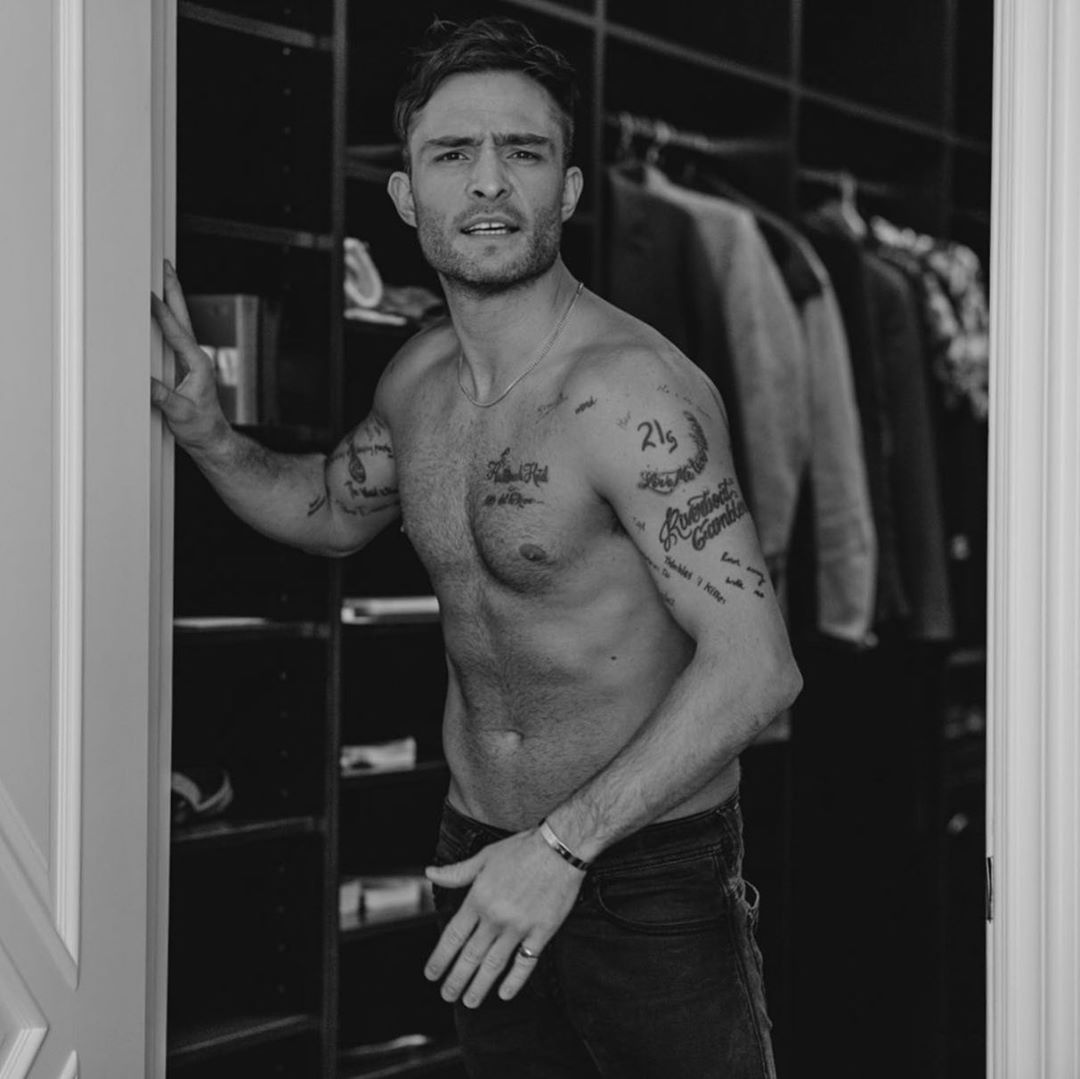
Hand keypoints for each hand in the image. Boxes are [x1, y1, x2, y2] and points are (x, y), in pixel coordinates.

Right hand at [150, 261, 227, 449]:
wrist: (211, 439)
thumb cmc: (200, 427)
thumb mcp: (179, 412)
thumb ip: (162, 397)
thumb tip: (144, 381)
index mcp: (198, 363)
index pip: (176, 331)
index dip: (162, 311)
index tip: (148, 293)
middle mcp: (196, 357)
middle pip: (182, 316)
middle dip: (173, 290)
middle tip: (165, 265)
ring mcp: (191, 360)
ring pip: (179, 323)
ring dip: (171, 299)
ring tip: (162, 277)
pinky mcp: (184, 367)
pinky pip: (173, 336)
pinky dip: (166, 319)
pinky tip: (159, 312)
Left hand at [424, 829, 585, 1007]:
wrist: (559, 848)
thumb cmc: (522, 850)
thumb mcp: (484, 857)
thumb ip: (457, 872)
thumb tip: (430, 873)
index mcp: (479, 899)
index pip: (453, 936)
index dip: (440, 958)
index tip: (431, 974)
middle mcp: (495, 917)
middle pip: (470, 956)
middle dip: (456, 979)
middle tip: (447, 995)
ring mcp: (519, 927)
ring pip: (494, 964)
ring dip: (479, 986)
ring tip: (469, 1001)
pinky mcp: (541, 932)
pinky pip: (526, 962)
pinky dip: (515, 981)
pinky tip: (505, 993)